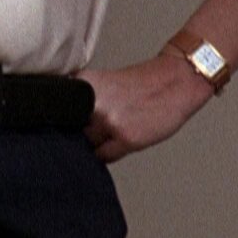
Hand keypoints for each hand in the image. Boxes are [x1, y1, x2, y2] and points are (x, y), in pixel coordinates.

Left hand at [78, 52, 214, 162]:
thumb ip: (86, 103)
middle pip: (72, 132)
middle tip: (100, 128)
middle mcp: (93, 102)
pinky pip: (104, 157)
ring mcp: (108, 120)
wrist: (178, 80)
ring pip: (87, 147)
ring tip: (114, 131)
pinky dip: (110, 153)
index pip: (59, 114)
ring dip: (97, 145)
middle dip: (82, 134)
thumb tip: (67, 130)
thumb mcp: (106, 85)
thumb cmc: (144, 84)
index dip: (66, 123)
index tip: (70, 126)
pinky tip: (123, 139)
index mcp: (85, 84)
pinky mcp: (125, 137)